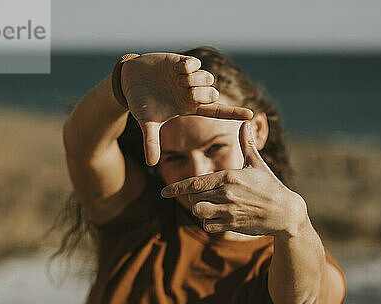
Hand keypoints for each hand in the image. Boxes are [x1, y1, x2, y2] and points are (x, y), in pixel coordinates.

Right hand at [121, 53, 252, 165]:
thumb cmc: (140, 103)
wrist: (129, 80)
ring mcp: (188, 77)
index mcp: (189, 107)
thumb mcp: (147, 123)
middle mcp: (192, 92)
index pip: (216, 112)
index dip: (233, 113)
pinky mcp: (182, 63)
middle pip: (213, 94)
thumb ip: (151, 142)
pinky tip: (175, 69)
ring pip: (208, 78)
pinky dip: (187, 67)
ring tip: (176, 79)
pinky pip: (195, 64)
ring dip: (194, 80)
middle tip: (183, 92)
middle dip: (201, 94)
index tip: (251, 114)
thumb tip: (151, 164)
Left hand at [160, 121, 307, 237]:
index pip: (195, 182)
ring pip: (199, 212)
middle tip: (206, 196)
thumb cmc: (270, 186)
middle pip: (194, 197)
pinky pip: (209, 226)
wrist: (285, 212)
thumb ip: (246, 144)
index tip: (163, 192)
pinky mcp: (233, 225)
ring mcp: (229, 210)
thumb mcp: (257, 164)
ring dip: (200, 210)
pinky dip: (209, 223)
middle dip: (194, 197)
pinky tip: (219, 218)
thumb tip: (245, 122)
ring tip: (211, 206)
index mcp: (229, 176)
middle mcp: (227, 193)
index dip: (176, 187)